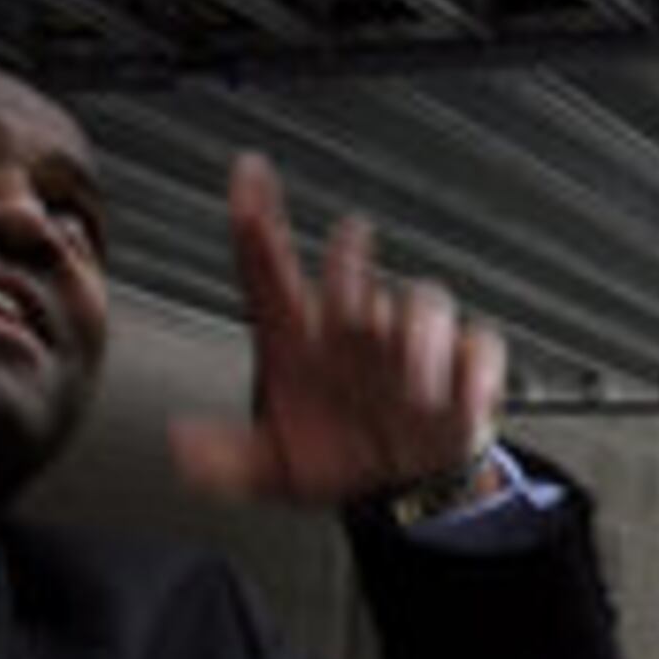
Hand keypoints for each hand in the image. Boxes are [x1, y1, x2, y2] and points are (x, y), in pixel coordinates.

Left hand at [168, 154, 504, 507]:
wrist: (398, 486)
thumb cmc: (334, 455)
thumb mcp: (269, 468)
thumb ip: (223, 458)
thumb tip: (182, 443)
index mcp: (296, 341)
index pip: (269, 268)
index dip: (257, 218)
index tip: (248, 172)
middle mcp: (352, 330)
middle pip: (351, 273)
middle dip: (349, 262)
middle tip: (345, 264)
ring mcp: (408, 344)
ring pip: (422, 304)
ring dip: (419, 332)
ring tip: (412, 384)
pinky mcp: (459, 368)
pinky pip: (477, 349)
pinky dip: (474, 370)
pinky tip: (462, 397)